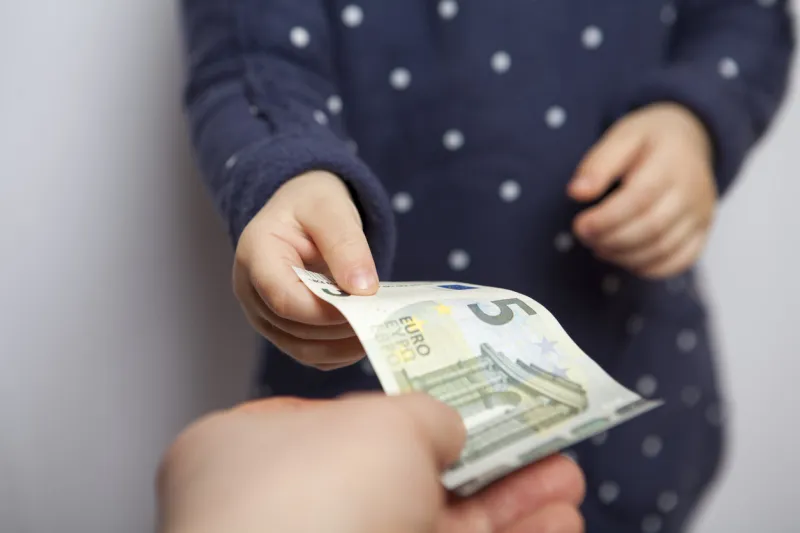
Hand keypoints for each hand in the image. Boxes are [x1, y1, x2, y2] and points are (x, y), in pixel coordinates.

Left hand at [157, 393, 584, 532]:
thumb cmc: (321, 495)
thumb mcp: (385, 424)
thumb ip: (425, 417)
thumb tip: (445, 433)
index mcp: (258, 448)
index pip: (334, 422)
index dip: (400, 414)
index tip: (459, 407)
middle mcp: (290, 508)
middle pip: (402, 477)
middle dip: (480, 461)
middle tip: (538, 444)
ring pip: (435, 526)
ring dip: (508, 506)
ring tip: (567, 482)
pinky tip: (558, 522)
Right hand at [233, 171, 377, 369]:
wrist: (302, 209)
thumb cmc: (312, 204)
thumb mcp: (331, 209)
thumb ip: (346, 245)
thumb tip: (363, 289)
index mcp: (255, 254)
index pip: (283, 298)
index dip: (324, 311)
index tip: (364, 305)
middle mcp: (250, 290)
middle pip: (293, 328)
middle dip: (339, 329)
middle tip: (382, 321)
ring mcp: (263, 314)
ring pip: (300, 348)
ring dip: (342, 347)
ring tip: (379, 331)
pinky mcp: (281, 329)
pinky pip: (308, 353)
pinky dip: (337, 353)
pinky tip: (364, 338)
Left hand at [567, 103, 717, 278]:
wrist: (691, 139)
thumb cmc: (650, 139)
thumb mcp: (622, 136)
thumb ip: (597, 164)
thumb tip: (576, 193)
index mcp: (671, 162)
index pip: (639, 199)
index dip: (606, 218)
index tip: (579, 225)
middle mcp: (693, 191)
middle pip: (651, 227)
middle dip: (611, 239)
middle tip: (585, 238)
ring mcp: (702, 214)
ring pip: (664, 248)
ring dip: (625, 256)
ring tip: (600, 247)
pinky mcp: (703, 231)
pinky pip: (681, 260)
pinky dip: (650, 268)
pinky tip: (626, 258)